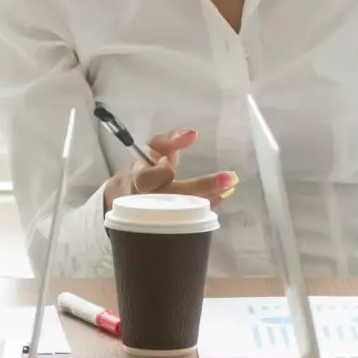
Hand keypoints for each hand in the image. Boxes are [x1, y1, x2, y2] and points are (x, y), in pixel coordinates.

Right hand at [99, 126, 233, 210]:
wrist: (128, 195)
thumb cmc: (145, 168)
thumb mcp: (152, 150)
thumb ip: (170, 140)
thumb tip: (192, 133)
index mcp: (138, 180)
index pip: (147, 178)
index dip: (161, 172)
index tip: (170, 163)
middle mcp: (147, 201)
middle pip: (172, 197)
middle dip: (201, 187)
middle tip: (229, 178)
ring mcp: (158, 216)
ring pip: (183, 210)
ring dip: (209, 199)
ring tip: (229, 188)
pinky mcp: (168, 224)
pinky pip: (190, 218)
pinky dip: (207, 207)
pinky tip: (222, 197)